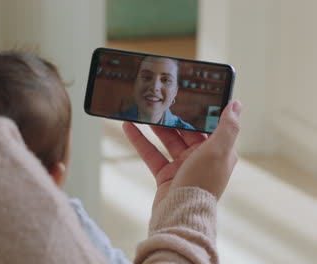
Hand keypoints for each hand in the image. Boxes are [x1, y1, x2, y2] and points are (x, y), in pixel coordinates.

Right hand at [122, 101, 241, 207]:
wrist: (180, 214)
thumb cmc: (202, 183)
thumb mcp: (218, 151)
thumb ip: (227, 127)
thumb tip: (236, 104)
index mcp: (219, 151)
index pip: (210, 126)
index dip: (199, 111)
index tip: (188, 95)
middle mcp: (202, 158)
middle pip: (186, 131)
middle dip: (174, 117)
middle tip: (160, 101)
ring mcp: (182, 166)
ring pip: (167, 140)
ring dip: (155, 126)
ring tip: (143, 110)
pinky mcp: (165, 175)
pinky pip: (151, 153)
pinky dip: (140, 141)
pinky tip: (128, 127)